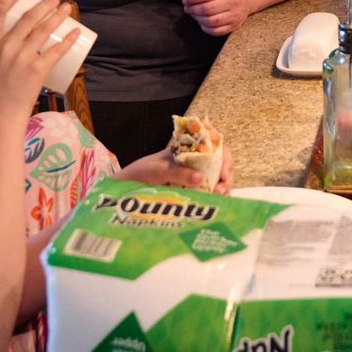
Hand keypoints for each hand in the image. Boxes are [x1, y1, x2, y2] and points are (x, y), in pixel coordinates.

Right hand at [0, 0, 72, 124]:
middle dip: (43, 5)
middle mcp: (2, 47)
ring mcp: (20, 58)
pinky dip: (67, 39)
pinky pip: (56, 50)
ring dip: (58, 16)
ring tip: (66, 8)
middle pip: (27, 17)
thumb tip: (4, 38)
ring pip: (43, 30)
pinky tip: (76, 32)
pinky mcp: (36, 70)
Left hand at [115, 142, 233, 194]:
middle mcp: (194, 163)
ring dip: (221, 189)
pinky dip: (214, 198)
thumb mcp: (158, 171)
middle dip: (225, 177)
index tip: (224, 173)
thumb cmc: (141, 172)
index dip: (224, 159)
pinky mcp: (189, 192)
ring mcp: (192, 177)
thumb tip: (201, 178)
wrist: (126, 186)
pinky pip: (207, 193)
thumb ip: (178, 173)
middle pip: (219, 166)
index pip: (215, 148)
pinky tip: (214, 204)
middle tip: (221, 190)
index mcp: (188, 150)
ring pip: (215, 180)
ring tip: (219, 198)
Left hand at [181, 0, 248, 36]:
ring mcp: (235, 15)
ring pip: (211, 21)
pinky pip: (217, 31)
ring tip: (192, 14)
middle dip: (193, 9)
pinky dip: (206, 28)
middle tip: (186, 8)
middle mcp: (235, 2)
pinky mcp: (234, 25)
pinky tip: (201, 21)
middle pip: (208, 9)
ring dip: (197, 18)